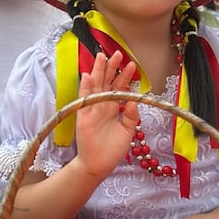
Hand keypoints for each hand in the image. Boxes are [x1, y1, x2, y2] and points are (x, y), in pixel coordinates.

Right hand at [74, 51, 138, 178]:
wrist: (98, 165)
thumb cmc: (112, 149)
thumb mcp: (128, 132)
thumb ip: (131, 116)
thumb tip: (134, 99)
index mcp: (113, 108)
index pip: (118, 87)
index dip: (124, 76)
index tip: (132, 64)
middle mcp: (102, 105)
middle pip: (106, 81)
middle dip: (111, 67)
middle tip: (117, 53)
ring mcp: (92, 109)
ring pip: (94, 85)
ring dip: (97, 71)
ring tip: (101, 56)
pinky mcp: (83, 116)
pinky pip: (84, 99)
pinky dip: (85, 87)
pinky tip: (87, 75)